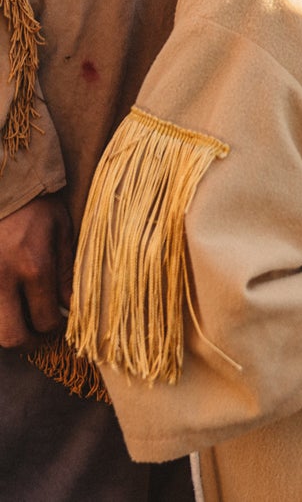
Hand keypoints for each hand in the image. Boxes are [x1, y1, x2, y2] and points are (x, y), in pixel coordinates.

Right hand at [0, 194, 71, 349]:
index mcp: (34, 266)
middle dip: (27, 340)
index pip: (46, 319)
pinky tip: (6, 303)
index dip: (55, 326)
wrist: (4, 185)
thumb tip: (71, 305)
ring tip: (19, 318)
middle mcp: (3, 279)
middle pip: (12, 337)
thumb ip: (67, 270)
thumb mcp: (61, 230)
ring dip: (7, 328)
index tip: (59, 320)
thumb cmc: (36, 205)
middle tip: (36, 332)